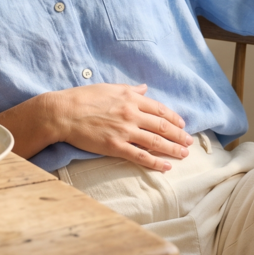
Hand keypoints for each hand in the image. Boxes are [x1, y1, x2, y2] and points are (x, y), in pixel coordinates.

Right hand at [47, 83, 194, 171]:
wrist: (64, 113)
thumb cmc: (83, 98)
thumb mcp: (109, 88)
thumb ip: (130, 90)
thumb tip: (144, 88)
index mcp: (130, 98)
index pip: (159, 109)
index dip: (173, 118)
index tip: (182, 125)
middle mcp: (131, 114)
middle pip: (162, 126)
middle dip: (178, 136)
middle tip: (189, 143)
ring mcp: (125, 131)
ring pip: (156, 142)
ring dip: (173, 149)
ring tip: (184, 154)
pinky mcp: (116, 146)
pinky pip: (140, 156)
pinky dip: (155, 162)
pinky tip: (166, 166)